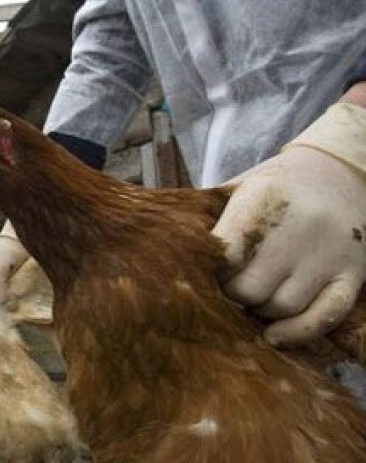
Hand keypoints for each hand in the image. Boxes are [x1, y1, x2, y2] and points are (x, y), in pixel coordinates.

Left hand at [213, 146, 365, 345]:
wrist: (338, 170)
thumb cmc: (274, 185)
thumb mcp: (238, 187)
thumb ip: (206, 218)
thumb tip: (160, 251)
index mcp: (263, 199)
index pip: (223, 256)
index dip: (208, 274)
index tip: (201, 274)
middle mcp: (299, 227)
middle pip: (249, 288)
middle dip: (230, 296)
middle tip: (224, 290)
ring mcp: (329, 253)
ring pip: (282, 307)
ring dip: (259, 312)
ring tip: (250, 300)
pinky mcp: (353, 274)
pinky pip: (324, 316)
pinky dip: (297, 332)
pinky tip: (274, 336)